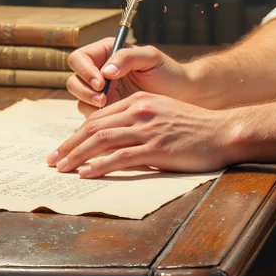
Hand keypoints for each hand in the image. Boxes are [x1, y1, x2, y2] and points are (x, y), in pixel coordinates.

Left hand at [46, 89, 238, 175]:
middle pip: (94, 127)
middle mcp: (140, 110)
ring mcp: (147, 128)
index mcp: (140, 101)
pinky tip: (86, 173)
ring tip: (61, 169)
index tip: (63, 148)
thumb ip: (138, 123)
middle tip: (53, 160)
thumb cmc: (195, 128)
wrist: (222, 132)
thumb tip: (113, 144)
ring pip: (101, 141)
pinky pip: (120, 157)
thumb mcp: (162, 115)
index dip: (77, 134)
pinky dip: (99, 165)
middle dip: (69, 145)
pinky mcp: (156, 147)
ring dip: (76, 156)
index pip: (99, 117)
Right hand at [66, 38, 191, 116]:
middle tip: (102, 99)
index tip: (100, 82)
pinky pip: (92, 117)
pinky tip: (111, 121)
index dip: (85, 70)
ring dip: (89, 106)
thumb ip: (128, 58)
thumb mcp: (151, 59)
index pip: (80, 59)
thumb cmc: (169, 73)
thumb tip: (105, 70)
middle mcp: (100, 72)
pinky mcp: (107, 112)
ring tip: (108, 108)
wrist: (182, 96)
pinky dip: (96, 120)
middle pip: (74, 80)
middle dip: (84, 91)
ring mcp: (102, 93)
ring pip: (80, 100)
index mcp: (107, 53)